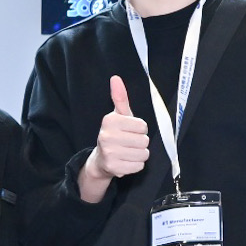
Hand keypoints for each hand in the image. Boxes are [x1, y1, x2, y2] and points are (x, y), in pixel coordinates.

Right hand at [78, 76, 151, 202]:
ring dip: (139, 154)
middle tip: (129, 143)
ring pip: (143, 154)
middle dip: (140, 142)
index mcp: (110, 120)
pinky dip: (136, 165)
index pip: (143, 126)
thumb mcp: (118, 115)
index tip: (130, 131)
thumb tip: (116, 78)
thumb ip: (120, 97)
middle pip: (144, 140)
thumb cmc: (115, 134)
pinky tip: (126, 161)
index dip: (140, 129)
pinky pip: (139, 166)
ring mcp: (109, 153)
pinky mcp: (114, 168)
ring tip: (128, 152)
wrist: (101, 159)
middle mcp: (107, 136)